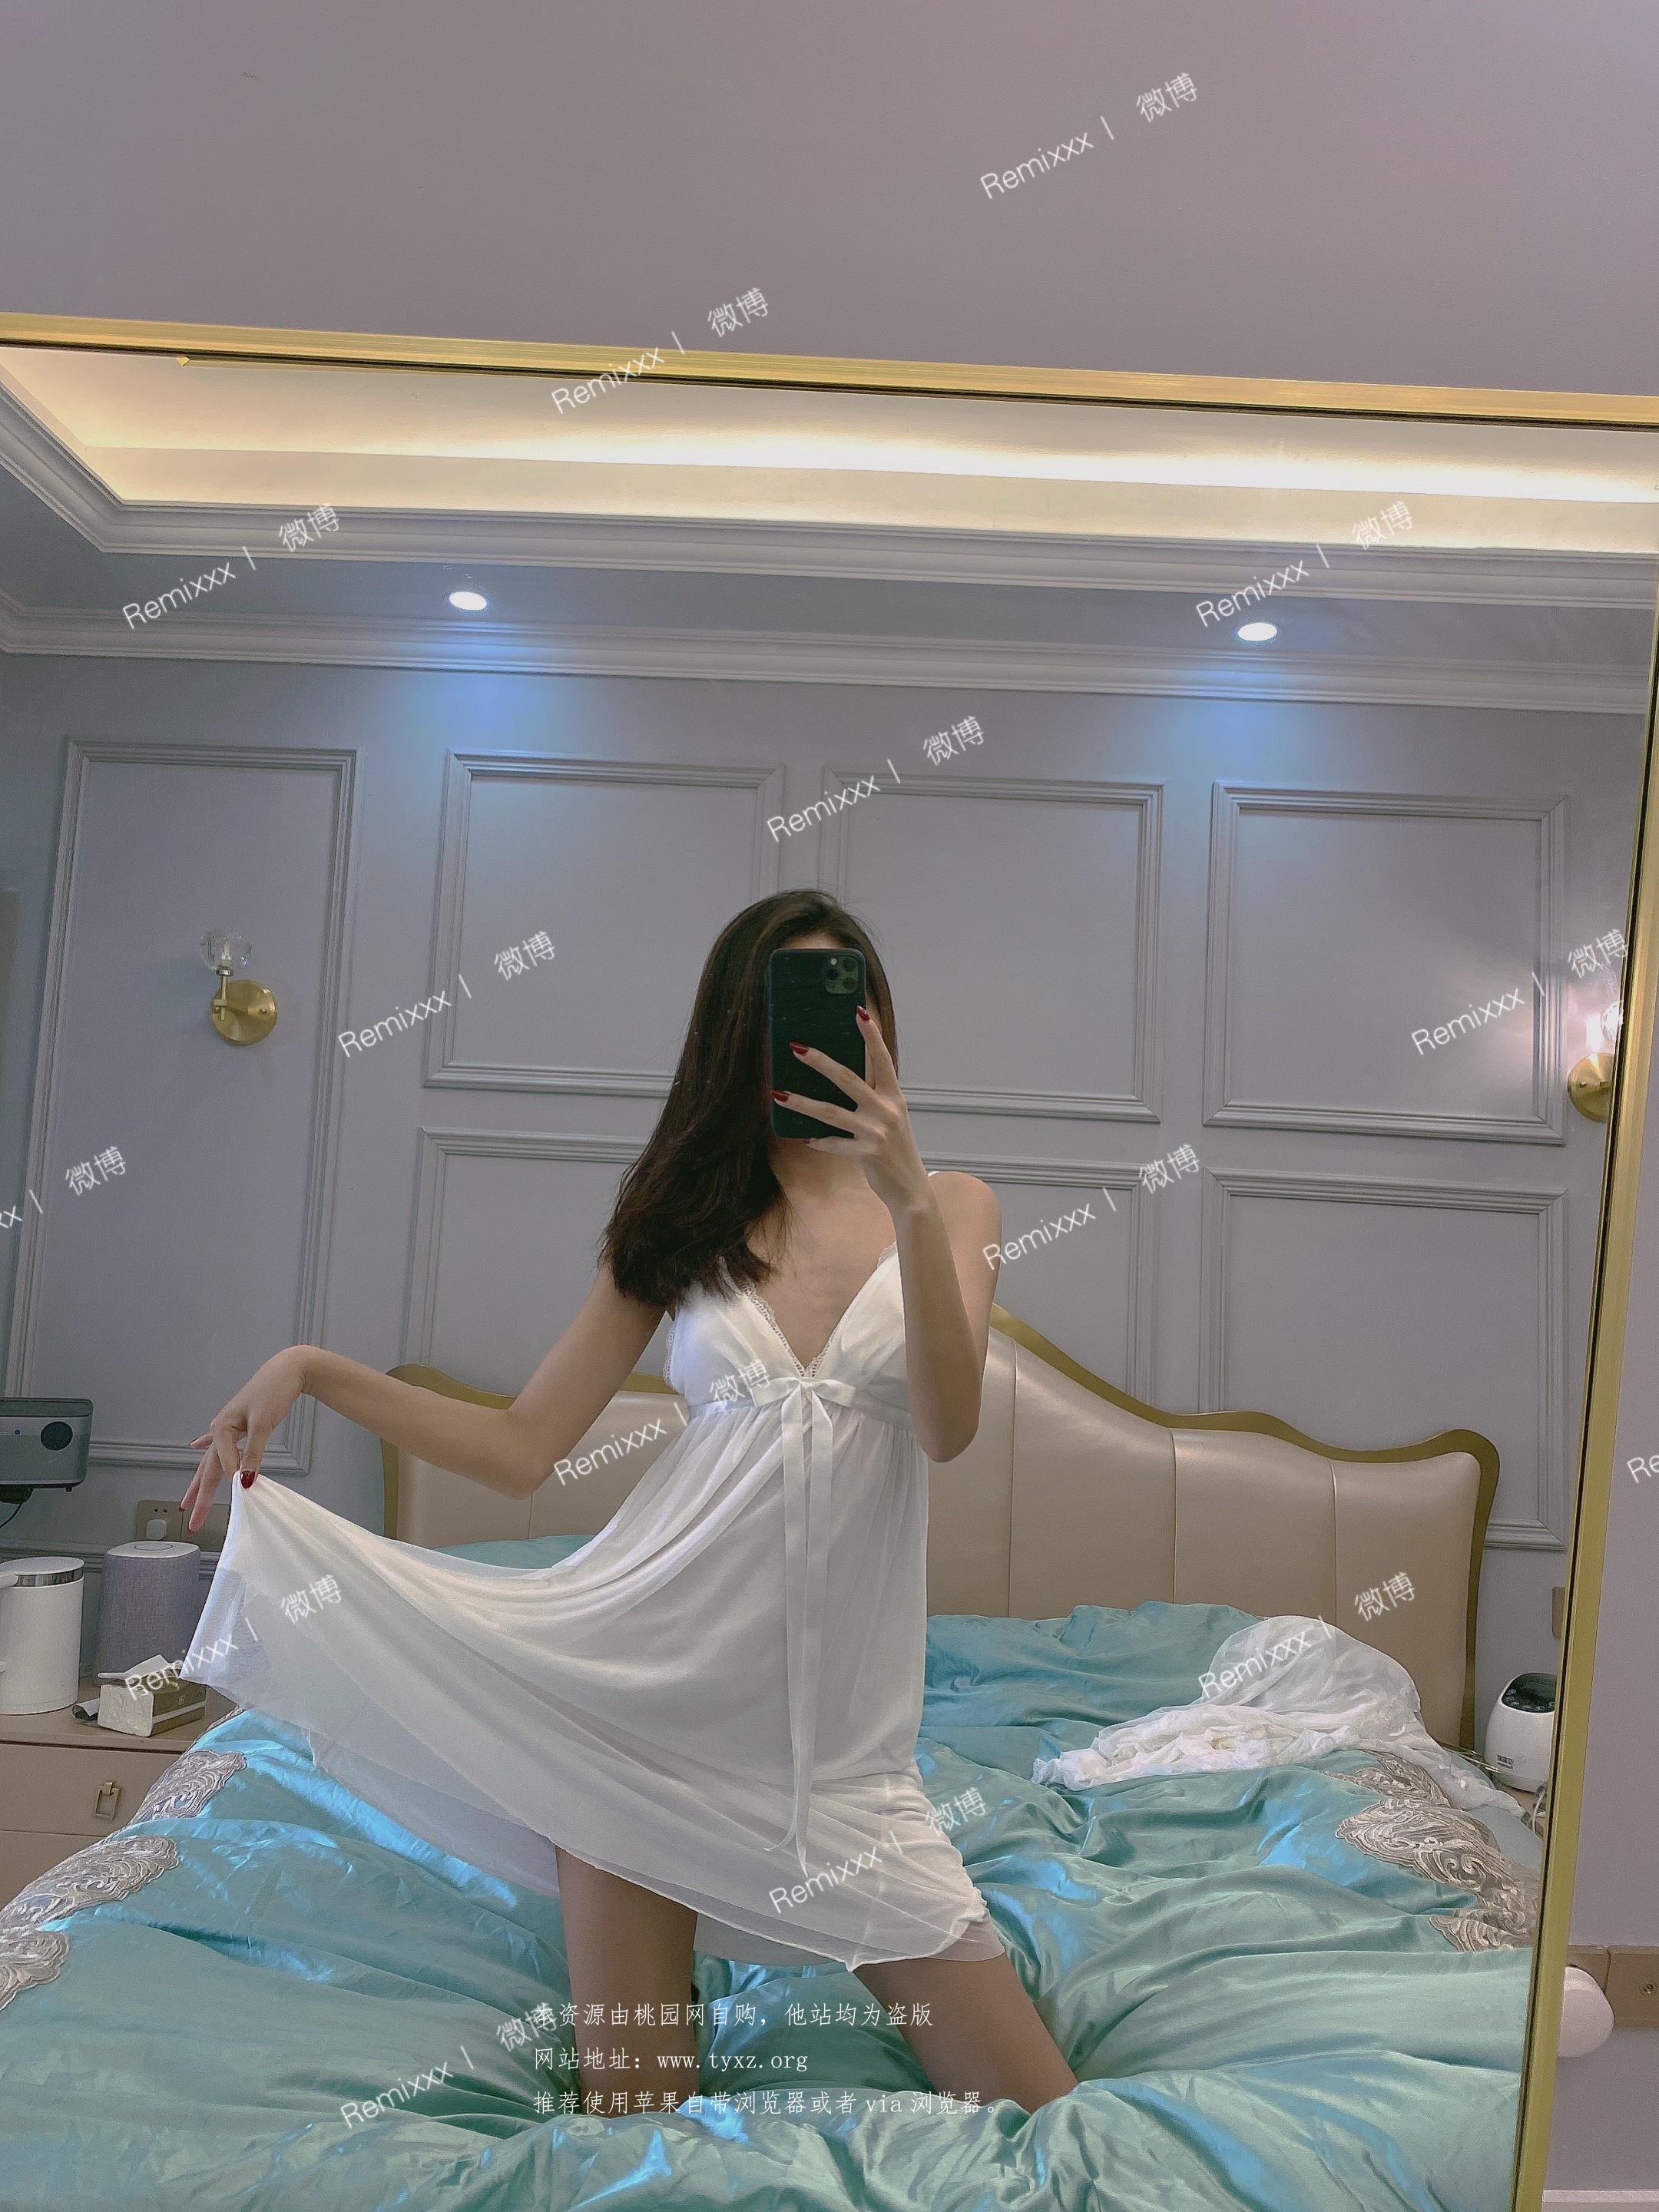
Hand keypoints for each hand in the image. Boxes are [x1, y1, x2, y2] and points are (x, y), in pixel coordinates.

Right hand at [181, 1347, 307, 1533]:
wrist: (289, 1368)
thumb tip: (245, 1481)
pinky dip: (207, 1448)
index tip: (239, 1499)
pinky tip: (195, 1447)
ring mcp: (228, 1426)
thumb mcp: (263, 1423)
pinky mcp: (238, 1422)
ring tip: (188, 1500)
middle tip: (193, 1520)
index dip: (231, 1482)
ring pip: (212, 1460)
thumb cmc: (274, 1391)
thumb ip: (253, 1453)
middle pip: (209, 1468)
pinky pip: (218, 1442)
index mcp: (222, 1428)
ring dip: (201, 1480)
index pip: (224, 1464)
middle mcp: (220, 1429)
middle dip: (200, 1495)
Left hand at [773, 1006, 930, 1215]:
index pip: (882, 1059)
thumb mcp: (891, 1119)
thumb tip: (841, 1077)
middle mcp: (886, 1110)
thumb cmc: (896, 1150)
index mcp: (894, 1097)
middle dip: (820, 1061)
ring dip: (802, 1102)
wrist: (911, 1190)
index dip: (871, 1036)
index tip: (858, 1011)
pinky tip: (805, 1139)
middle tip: (796, 1047)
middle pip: (848, 1078)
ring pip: (830, 1112)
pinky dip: (818, 1141)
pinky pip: (833, 1143)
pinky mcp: (866, 1153)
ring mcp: (876, 1132)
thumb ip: (872, 1098)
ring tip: (778, 1093)